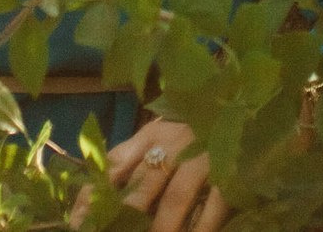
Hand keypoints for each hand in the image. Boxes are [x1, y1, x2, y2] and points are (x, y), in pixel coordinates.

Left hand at [77, 119, 223, 231]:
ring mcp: (204, 157)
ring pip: (175, 198)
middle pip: (142, 185)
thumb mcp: (160, 136)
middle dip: (124, 218)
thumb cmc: (196, 126)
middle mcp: (173, 144)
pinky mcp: (232, 171)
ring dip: (162, 227)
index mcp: (150, 135)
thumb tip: (100, 197)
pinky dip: (202, 228)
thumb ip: (133, 160)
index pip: (112, 166)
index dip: (92, 197)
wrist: (246, 102)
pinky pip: (214, 205)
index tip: (77, 224)